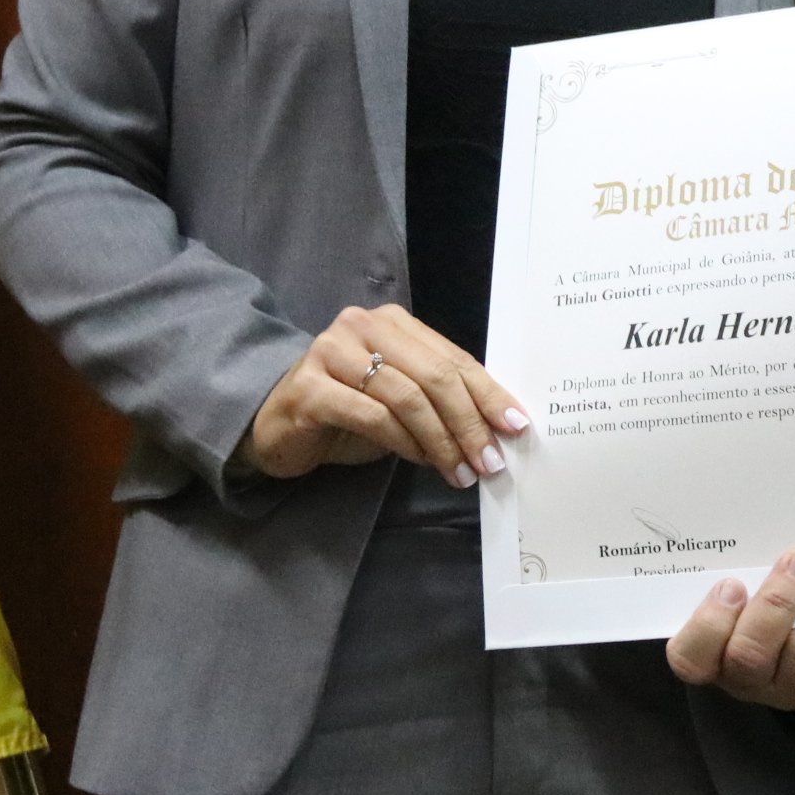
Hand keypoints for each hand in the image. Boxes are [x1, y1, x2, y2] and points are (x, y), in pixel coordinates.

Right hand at [238, 303, 529, 482]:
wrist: (277, 424)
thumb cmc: (346, 411)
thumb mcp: (401, 401)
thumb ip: (441, 401)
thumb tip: (497, 430)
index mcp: (394, 323)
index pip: (454, 358)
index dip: (489, 394)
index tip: (517, 427)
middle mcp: (363, 326)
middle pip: (434, 375)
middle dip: (469, 422)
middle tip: (490, 461)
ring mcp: (332, 352)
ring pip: (406, 397)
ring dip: (441, 440)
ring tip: (460, 471)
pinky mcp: (310, 386)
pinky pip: (372, 415)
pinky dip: (403, 442)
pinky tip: (421, 461)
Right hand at [665, 551, 794, 712]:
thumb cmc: (772, 604)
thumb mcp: (749, 590)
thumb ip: (742, 573)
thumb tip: (753, 526)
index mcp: (715, 655)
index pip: (691, 658)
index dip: (707, 625)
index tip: (730, 584)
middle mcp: (751, 680)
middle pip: (750, 656)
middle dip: (774, 605)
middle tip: (794, 561)